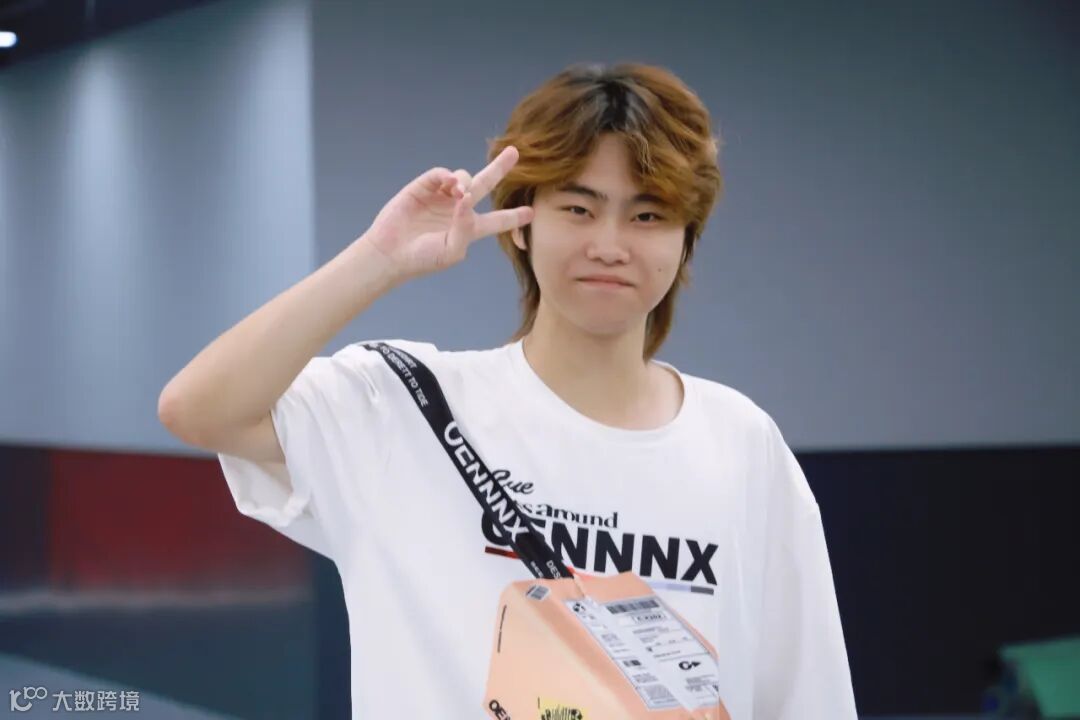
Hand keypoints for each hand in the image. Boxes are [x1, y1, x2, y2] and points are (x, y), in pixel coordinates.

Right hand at [361, 145, 533, 282]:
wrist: (391, 252)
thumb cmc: (423, 258)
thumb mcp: (452, 250)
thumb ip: (465, 226)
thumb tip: (467, 197)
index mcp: (469, 228)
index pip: (497, 221)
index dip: (513, 217)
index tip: (531, 212)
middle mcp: (458, 209)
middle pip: (485, 185)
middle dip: (499, 168)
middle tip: (514, 152)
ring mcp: (441, 196)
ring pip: (464, 177)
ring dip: (466, 180)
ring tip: (458, 192)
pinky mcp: (424, 187)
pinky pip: (441, 174)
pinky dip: (447, 176)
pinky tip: (449, 185)